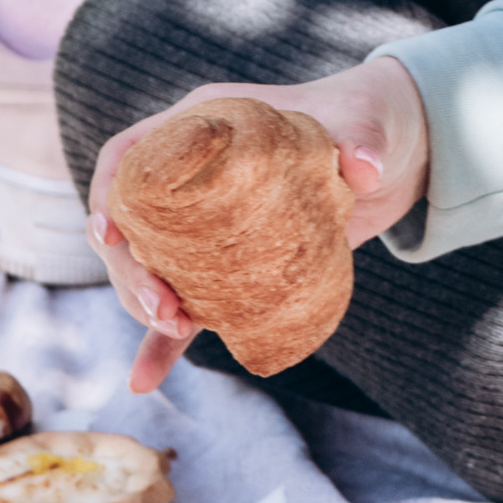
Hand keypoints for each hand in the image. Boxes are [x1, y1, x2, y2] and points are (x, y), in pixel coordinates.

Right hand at [85, 59, 431, 394]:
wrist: (394, 153)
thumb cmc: (368, 121)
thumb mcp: (368, 125)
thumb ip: (364, 141)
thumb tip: (364, 169)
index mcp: (204, 125)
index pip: (130, 154)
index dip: (109, 191)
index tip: (108, 232)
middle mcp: (195, 177)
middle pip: (132, 223)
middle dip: (130, 268)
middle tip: (161, 306)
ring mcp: (208, 225)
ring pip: (151, 267)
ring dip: (146, 304)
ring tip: (174, 329)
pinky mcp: (233, 265)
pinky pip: (188, 302)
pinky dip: (165, 343)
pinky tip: (145, 381)